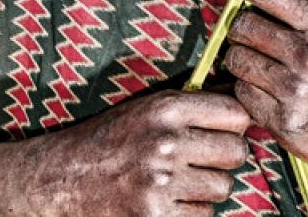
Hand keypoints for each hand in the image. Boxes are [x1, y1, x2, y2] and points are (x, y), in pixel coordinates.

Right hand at [48, 90, 250, 215]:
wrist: (62, 177)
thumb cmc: (109, 141)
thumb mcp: (145, 110)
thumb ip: (191, 107)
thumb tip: (244, 102)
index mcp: (164, 109)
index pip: (236, 113)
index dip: (234, 124)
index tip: (221, 131)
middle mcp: (166, 143)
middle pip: (237, 152)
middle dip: (223, 159)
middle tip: (200, 161)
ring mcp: (162, 183)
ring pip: (223, 188)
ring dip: (207, 189)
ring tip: (176, 182)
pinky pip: (204, 216)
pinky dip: (190, 212)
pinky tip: (166, 201)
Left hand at [213, 0, 307, 178]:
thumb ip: (300, 7)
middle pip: (242, 26)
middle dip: (240, 30)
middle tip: (251, 39)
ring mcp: (296, 89)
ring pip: (236, 59)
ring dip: (241, 61)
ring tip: (263, 68)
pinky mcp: (283, 119)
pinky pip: (241, 91)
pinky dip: (248, 90)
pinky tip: (268, 93)